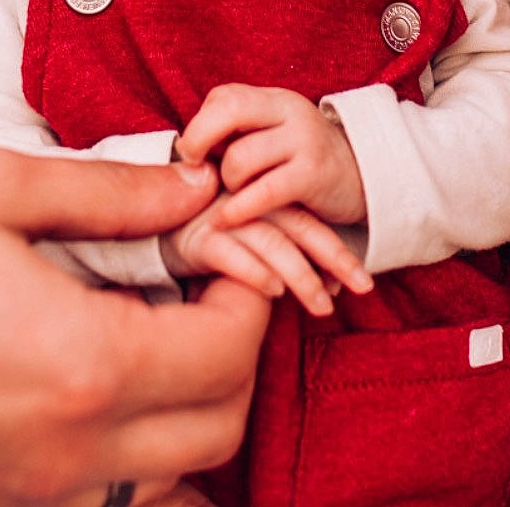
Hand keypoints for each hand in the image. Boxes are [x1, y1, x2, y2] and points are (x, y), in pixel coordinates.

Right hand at [0, 148, 268, 506]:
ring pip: (161, 473)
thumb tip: (191, 195)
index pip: (231, 353)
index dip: (244, 291)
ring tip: (132, 322)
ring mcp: (17, 496)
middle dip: (228, 352)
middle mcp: (63, 454)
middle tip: (188, 281)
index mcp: (79, 367)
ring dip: (178, 405)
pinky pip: (90, 491)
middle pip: (216, 428)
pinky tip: (67, 366)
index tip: (216, 246)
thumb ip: (109, 193)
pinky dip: (115, 442)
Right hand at [159, 192, 372, 316]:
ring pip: (272, 243)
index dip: (339, 252)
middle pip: (301, 230)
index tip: (362, 283)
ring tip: (323, 306)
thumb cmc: (205, 237)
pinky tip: (273, 292)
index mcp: (266, 203)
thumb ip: (283, 258)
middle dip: (336, 260)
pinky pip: (230, 254)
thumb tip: (330, 288)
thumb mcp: (248, 244)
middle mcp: (249, 206)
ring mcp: (223, 219)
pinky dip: (254, 271)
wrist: (145, 225)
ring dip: (301, 275)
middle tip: (364, 289)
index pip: (311, 225)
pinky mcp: (196, 236)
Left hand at [177, 83, 367, 226]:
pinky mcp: (313, 176)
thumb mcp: (273, 137)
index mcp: (274, 100)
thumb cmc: (301, 163)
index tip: (193, 153)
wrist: (363, 180)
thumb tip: (184, 150)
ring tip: (233, 194)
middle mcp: (290, 111)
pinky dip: (238, 208)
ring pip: (240, 158)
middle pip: (228, 110)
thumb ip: (236, 134)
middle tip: (192, 168)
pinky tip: (225, 219)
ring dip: (226, 182)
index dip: (199, 125)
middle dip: (198, 140)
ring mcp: (304, 141)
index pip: (224, 97)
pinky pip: (263, 191)